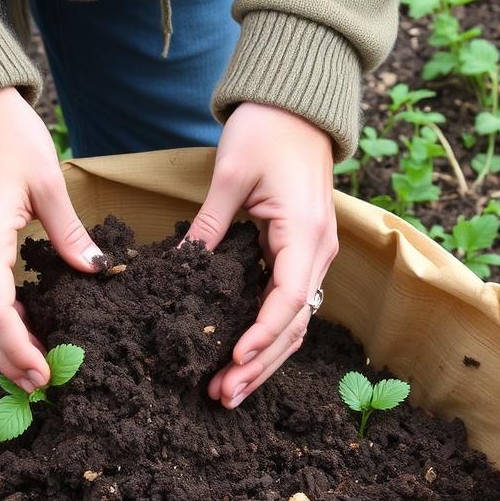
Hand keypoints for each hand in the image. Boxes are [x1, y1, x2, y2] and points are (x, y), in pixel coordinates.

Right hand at [0, 88, 103, 392]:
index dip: (19, 351)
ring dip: (0, 348)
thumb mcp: (47, 182)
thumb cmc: (5, 135)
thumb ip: (70, 234)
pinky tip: (20, 333)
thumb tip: (96, 269)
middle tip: (46, 384)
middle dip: (10, 362)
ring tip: (37, 366)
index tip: (46, 374)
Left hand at [185, 102, 336, 408]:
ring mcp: (313, 255)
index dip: (261, 335)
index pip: (286, 299)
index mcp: (305, 233)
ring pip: (293, 323)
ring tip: (229, 391)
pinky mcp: (300, 255)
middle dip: (259, 364)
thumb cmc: (266, 129)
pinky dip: (267, 337)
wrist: (297, 105)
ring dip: (264, 360)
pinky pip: (288, 306)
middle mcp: (318, 252)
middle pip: (292, 324)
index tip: (233, 359)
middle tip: (221, 395)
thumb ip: (209, 224)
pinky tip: (243, 360)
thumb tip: (181, 266)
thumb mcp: (231, 173)